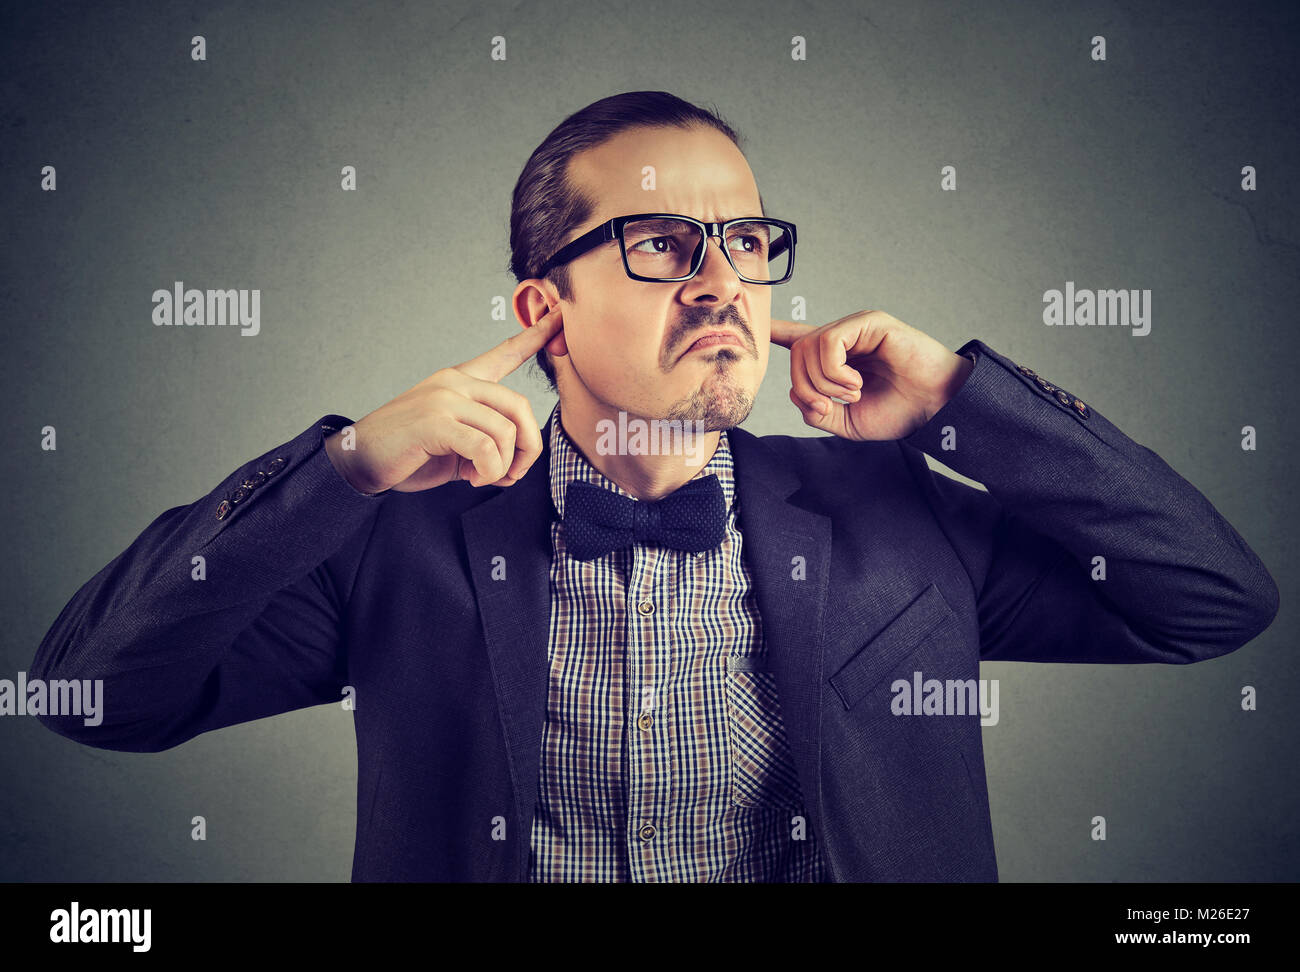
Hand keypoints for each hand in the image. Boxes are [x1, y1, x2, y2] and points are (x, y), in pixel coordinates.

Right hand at [324, 306, 564, 492]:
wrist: (359, 459)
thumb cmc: (408, 451)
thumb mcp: (455, 442)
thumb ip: (485, 439)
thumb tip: (516, 462)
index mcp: (460, 381)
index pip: (503, 353)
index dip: (534, 336)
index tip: (557, 318)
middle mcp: (455, 382)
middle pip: (519, 407)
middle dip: (527, 447)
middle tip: (511, 473)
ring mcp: (445, 399)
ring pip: (505, 431)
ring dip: (503, 466)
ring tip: (481, 477)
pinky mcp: (436, 421)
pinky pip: (487, 448)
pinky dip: (489, 471)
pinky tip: (472, 477)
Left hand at [769, 309, 973, 440]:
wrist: (935, 408)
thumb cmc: (899, 411)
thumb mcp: (847, 422)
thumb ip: (816, 411)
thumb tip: (798, 395)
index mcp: (837, 359)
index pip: (800, 339)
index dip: (779, 332)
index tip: (762, 327)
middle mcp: (843, 339)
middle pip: (796, 354)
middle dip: (805, 388)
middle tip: (831, 406)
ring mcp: (855, 327)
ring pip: (808, 348)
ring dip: (823, 382)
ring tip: (853, 394)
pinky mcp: (869, 322)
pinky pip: (828, 343)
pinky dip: (835, 372)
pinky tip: (856, 383)